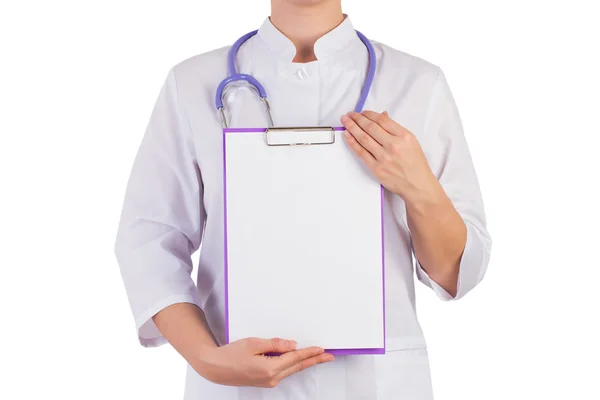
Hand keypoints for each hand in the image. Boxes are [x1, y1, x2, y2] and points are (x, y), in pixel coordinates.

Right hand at [194, 337, 333, 387]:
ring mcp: (268, 381)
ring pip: (291, 370)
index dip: (309, 353)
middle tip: (329, 356)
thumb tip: (293, 345)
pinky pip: (284, 371)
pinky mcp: (265, 381)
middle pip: (297, 367)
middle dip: (314, 360)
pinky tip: (297, 360)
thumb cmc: (231, 354)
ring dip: (304, 362)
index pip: (295, 358)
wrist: (216, 368)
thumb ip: (275, 344)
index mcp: (269, 368)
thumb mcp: (254, 343)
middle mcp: (272, 378)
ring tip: (318, 357)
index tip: (322, 349)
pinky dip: (292, 364)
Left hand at [340, 111, 440, 204]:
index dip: (369, 114)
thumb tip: (382, 116)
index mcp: (404, 136)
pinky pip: (361, 152)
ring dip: (352, 127)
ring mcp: (384, 157)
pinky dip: (352, 142)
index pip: (382, 120)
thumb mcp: (411, 142)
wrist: (417, 185)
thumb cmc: (416, 164)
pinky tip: (347, 135)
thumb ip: (395, 129)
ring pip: (363, 138)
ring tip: (345, 121)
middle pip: (370, 127)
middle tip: (349, 114)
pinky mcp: (376, 168)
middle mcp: (394, 145)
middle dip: (357, 118)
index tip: (362, 112)